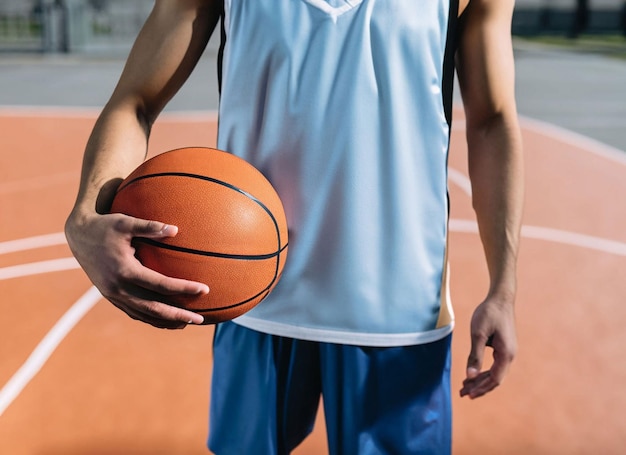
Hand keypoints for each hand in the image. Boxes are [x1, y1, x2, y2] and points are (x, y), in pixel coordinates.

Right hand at [65, 211, 207, 328]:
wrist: (79, 236)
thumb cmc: (106, 226)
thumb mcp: (126, 222)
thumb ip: (150, 226)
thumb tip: (176, 229)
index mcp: (125, 270)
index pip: (160, 285)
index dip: (183, 288)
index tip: (204, 289)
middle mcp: (118, 287)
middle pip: (154, 308)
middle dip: (178, 315)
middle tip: (200, 319)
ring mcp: (113, 295)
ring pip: (143, 314)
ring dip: (166, 321)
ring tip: (187, 323)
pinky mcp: (111, 297)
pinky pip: (134, 312)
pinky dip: (151, 318)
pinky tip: (166, 320)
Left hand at [460, 293, 516, 398]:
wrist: (500, 298)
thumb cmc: (489, 313)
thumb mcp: (478, 334)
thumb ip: (475, 355)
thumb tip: (470, 375)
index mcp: (506, 354)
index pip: (494, 379)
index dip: (481, 388)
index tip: (468, 395)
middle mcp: (510, 355)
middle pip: (495, 379)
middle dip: (479, 387)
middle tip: (462, 394)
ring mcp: (508, 351)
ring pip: (494, 372)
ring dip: (480, 380)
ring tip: (465, 386)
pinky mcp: (503, 346)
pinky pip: (494, 364)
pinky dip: (483, 371)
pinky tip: (472, 373)